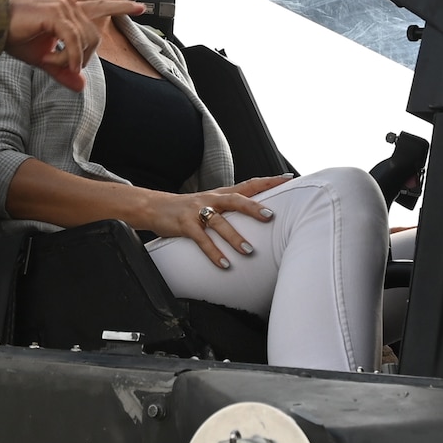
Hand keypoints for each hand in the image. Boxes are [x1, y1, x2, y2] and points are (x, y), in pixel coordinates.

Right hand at [6, 0, 144, 90]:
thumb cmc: (16, 37)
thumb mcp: (44, 59)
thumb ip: (64, 70)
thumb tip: (81, 86)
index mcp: (69, 11)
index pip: (101, 8)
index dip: (120, 8)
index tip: (141, 8)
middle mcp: (70, 5)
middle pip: (95, 38)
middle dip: (80, 57)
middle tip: (55, 64)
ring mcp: (64, 7)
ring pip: (84, 41)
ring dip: (67, 58)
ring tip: (47, 59)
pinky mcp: (56, 14)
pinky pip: (73, 41)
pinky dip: (66, 55)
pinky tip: (53, 60)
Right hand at [144, 177, 290, 266]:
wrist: (154, 207)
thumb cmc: (187, 209)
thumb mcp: (210, 203)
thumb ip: (230, 208)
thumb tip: (256, 217)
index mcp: (220, 193)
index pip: (248, 184)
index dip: (268, 180)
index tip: (288, 178)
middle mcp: (211, 199)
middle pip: (235, 199)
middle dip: (253, 208)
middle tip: (270, 217)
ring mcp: (197, 211)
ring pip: (219, 222)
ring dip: (234, 237)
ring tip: (249, 251)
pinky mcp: (185, 225)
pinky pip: (201, 240)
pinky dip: (213, 252)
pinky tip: (224, 264)